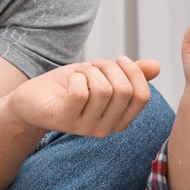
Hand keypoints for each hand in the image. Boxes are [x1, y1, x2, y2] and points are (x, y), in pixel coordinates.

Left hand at [8, 55, 160, 136]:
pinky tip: (69, 82)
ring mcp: (85, 128)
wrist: (33, 98)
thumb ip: (130, 74)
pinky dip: (75, 77)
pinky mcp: (64, 120)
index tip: (118, 60)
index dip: (133, 71)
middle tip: (93, 65)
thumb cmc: (69, 87)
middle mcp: (105, 129)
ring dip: (89, 71)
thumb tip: (157, 66)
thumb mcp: (103, 76)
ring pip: (102, 90)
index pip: (142, 96)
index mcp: (119, 120)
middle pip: (123, 90)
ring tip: (79, 73)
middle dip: (109, 67)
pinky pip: (80, 91)